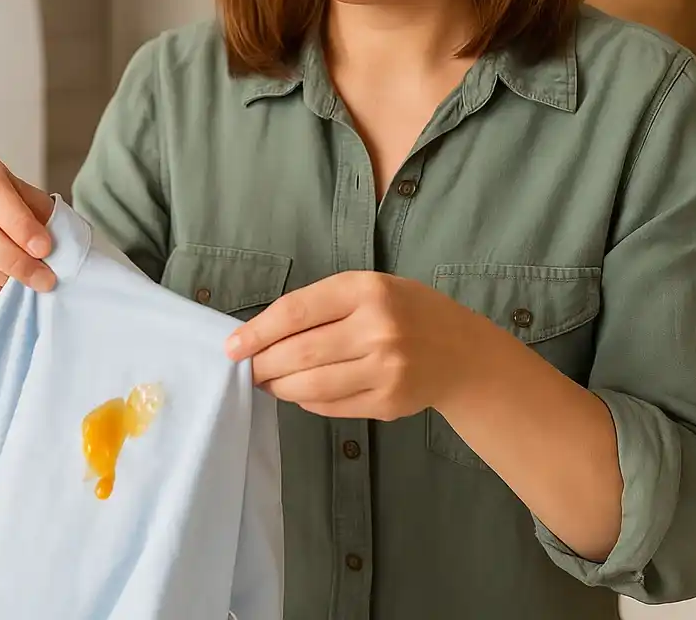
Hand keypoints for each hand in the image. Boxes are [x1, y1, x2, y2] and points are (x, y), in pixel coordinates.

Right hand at [0, 148, 57, 295]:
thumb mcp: (33, 202)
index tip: (43, 248)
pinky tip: (6, 282)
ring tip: (30, 280)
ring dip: (3, 275)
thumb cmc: (15, 210)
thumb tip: (43, 247)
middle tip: (43, 277)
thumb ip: (38, 217)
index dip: (18, 222)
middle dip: (13, 258)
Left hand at [225, 271, 476, 420]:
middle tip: (249, 369)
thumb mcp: (372, 288)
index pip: (296, 312)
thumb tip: (263, 334)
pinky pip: (331, 406)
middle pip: (299, 353)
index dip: (257, 331)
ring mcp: (385, 369)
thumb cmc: (407, 312)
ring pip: (311, 385)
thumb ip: (323, 305)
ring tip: (269, 382)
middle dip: (263, 364)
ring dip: (279, 387)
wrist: (462, 352)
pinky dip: (306, 401)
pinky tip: (300, 393)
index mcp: (367, 290)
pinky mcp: (388, 402)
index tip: (232, 346)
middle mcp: (378, 329)